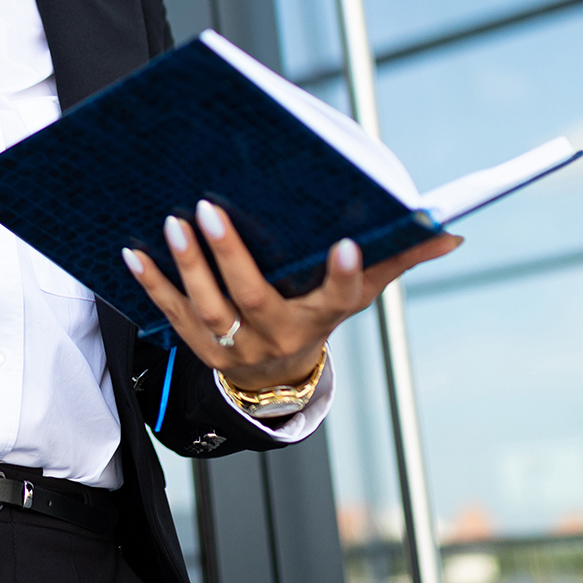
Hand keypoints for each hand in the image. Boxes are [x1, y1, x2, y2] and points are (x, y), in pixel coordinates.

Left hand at [123, 199, 460, 392]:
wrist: (275, 374)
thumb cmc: (318, 312)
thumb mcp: (359, 291)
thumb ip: (397, 258)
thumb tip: (450, 232)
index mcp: (321, 316)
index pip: (338, 296)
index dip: (342, 272)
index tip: (345, 242)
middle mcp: (277, 335)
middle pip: (253, 297)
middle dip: (230, 254)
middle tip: (209, 208)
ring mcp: (235, 345)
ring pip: (208, 308)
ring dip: (187, 266)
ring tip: (172, 221)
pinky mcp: (199, 345)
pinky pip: (171, 314)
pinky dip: (152, 283)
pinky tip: (132, 250)